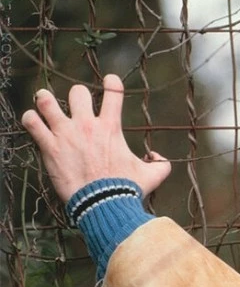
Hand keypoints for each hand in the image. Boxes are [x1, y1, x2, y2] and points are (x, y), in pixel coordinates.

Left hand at [21, 74, 170, 202]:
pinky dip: (31, 119)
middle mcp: (87, 125)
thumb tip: (156, 155)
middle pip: (77, 92)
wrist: (103, 204)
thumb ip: (161, 164)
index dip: (112, 82)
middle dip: (77, 95)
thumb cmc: (127, 189)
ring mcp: (65, 134)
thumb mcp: (153, 176)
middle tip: (76, 105)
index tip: (110, 81)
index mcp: (111, 127)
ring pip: (47, 102)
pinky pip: (31, 123)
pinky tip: (33, 121)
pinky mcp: (49, 146)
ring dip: (46, 101)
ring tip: (46, 104)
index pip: (113, 92)